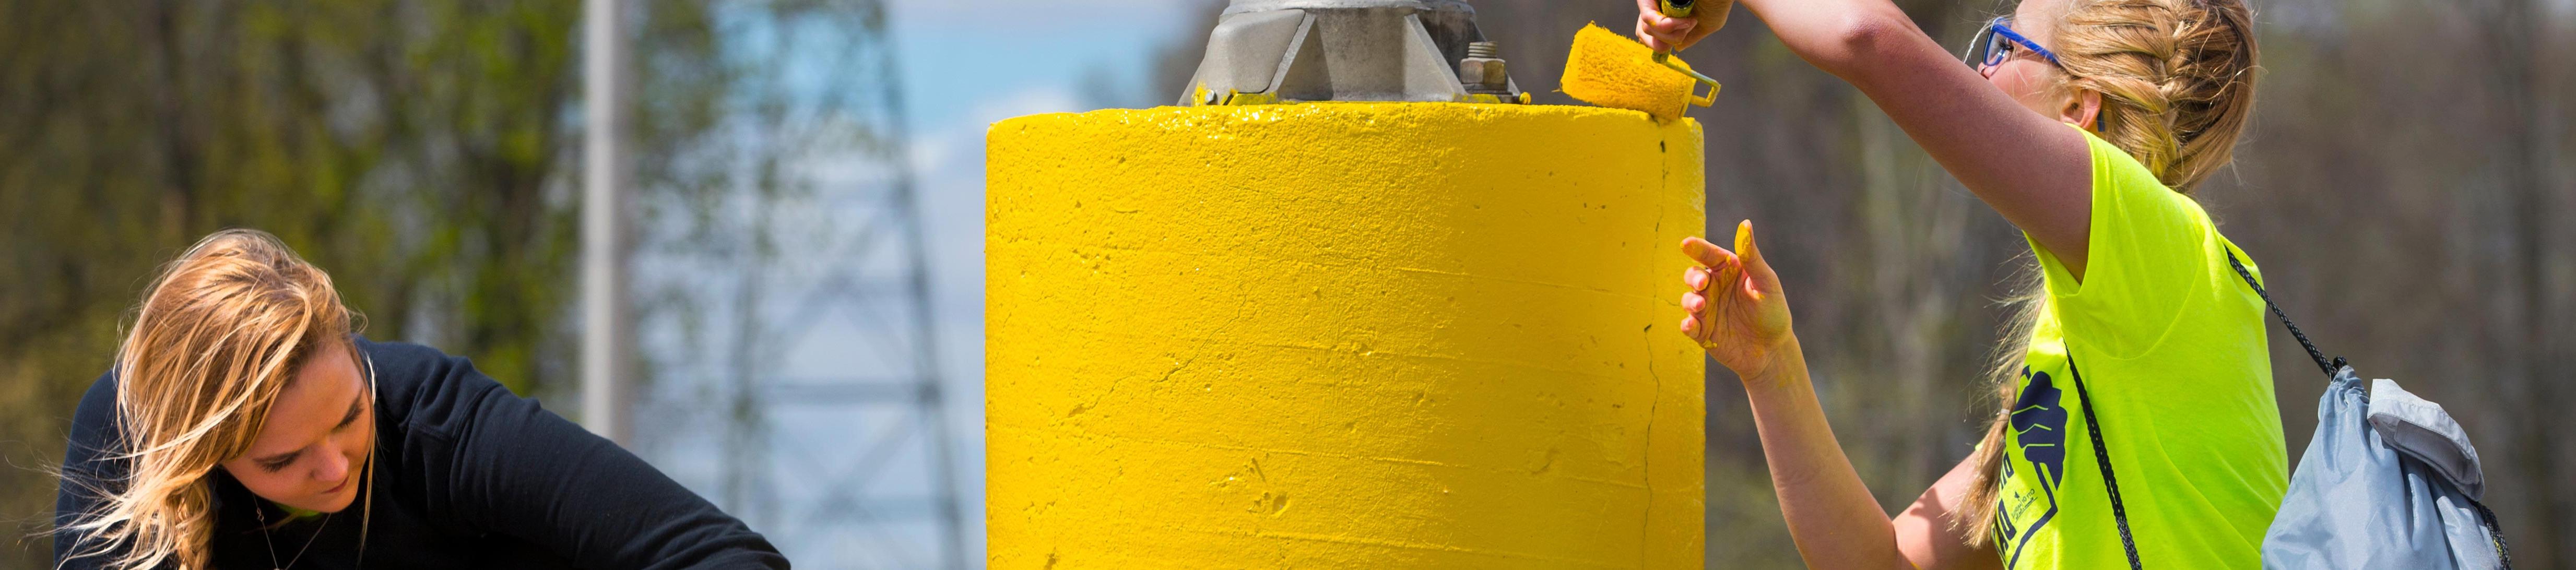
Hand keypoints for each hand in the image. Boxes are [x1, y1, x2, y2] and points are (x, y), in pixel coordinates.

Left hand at [1634, 0, 1732, 51]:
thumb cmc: (1718, 3)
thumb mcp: (1705, 26)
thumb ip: (1688, 38)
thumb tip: (1676, 48)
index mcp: (1666, 12)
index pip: (1647, 33)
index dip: (1659, 43)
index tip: (1678, 41)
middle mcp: (1657, 5)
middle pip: (1643, 33)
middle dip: (1667, 41)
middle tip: (1687, 30)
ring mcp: (1654, 0)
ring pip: (1646, 27)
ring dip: (1671, 33)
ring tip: (1690, 21)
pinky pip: (1648, 18)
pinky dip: (1666, 26)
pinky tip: (1686, 21)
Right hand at [1679, 220, 1793, 380]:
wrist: (1773, 351)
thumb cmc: (1773, 312)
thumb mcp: (1766, 283)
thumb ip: (1752, 257)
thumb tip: (1745, 224)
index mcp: (1730, 271)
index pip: (1709, 255)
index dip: (1697, 249)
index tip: (1686, 244)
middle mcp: (1715, 288)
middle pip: (1694, 275)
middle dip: (1693, 277)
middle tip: (1703, 284)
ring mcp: (1707, 310)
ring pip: (1688, 299)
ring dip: (1690, 301)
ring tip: (1701, 307)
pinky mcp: (1702, 331)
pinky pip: (1688, 325)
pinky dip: (1687, 324)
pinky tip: (1691, 325)